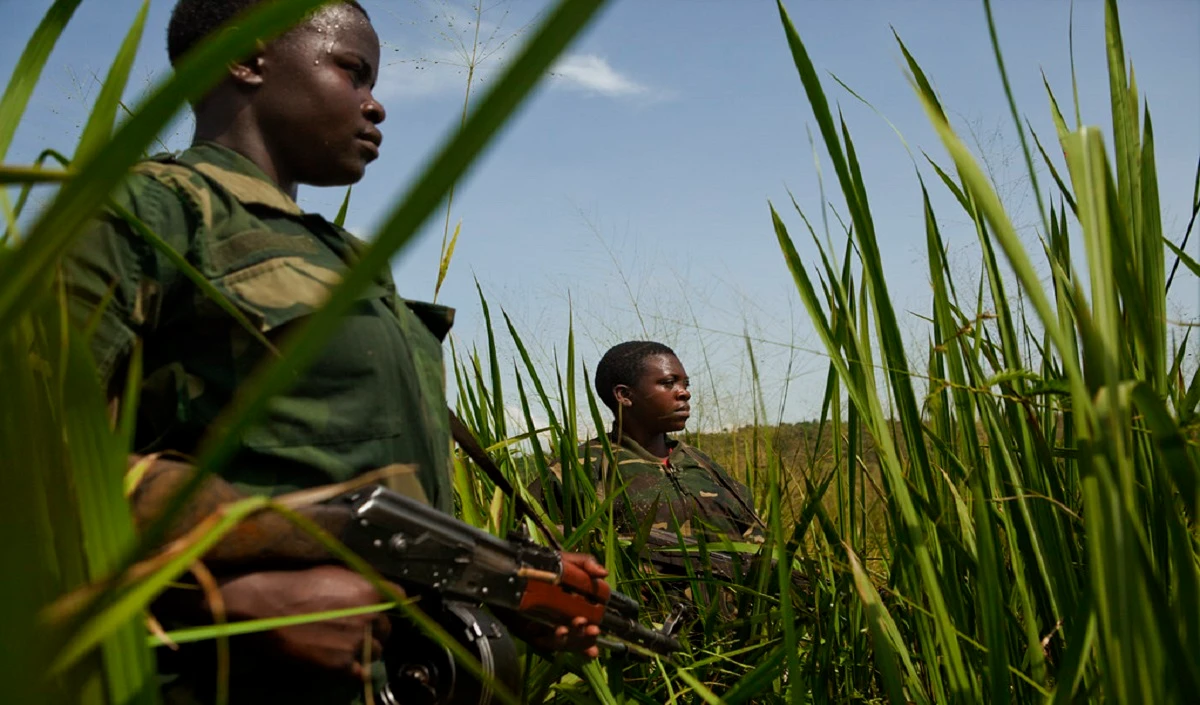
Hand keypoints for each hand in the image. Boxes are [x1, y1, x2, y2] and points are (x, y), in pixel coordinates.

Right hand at [218, 565, 398, 679]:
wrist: (267, 608)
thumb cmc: (296, 584)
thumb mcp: (335, 572)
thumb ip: (360, 583)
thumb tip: (373, 590)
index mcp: (370, 590)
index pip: (399, 599)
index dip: (390, 606)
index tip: (383, 611)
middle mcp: (370, 616)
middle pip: (387, 628)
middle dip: (377, 630)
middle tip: (359, 631)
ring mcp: (357, 642)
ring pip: (376, 651)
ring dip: (367, 650)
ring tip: (348, 647)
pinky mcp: (342, 664)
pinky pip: (361, 673)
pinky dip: (357, 671)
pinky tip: (349, 666)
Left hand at [500, 552, 608, 658]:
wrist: (514, 569)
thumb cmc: (542, 566)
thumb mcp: (566, 562)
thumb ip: (586, 565)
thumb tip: (604, 573)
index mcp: (571, 610)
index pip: (586, 627)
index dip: (592, 634)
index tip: (599, 630)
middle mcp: (560, 623)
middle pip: (576, 639)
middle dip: (585, 638)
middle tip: (593, 630)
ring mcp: (545, 629)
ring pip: (563, 643)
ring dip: (572, 639)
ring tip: (573, 628)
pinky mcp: (530, 632)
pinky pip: (544, 642)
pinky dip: (554, 640)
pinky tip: (560, 631)